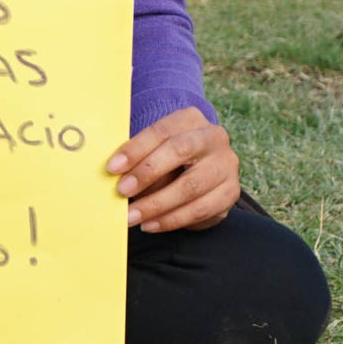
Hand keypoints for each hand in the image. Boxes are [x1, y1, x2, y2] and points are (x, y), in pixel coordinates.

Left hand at [106, 107, 239, 232]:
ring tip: (132, 216)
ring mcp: (226, 165)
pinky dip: (171, 220)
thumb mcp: (155, 149)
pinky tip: (150, 224)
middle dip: (147, 173)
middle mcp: (214, 137)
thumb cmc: (167, 158)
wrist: (203, 169)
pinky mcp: (230, 193)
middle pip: (180, 151)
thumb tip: (116, 176)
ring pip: (190, 186)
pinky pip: (199, 210)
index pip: (162, 130)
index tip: (112, 168)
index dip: (136, 149)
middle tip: (121, 191)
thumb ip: (139, 159)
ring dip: (156, 205)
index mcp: (191, 119)